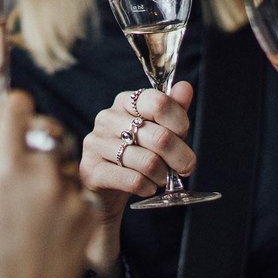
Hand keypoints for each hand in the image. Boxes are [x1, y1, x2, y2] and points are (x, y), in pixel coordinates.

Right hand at [0, 92, 94, 277]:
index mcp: (4, 166)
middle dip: (38, 139)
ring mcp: (68, 191)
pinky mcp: (88, 210)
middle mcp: (40, 172)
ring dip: (54, 171)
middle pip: (48, 128)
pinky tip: (51, 227)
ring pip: (65, 160)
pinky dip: (67, 199)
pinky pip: (78, 188)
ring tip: (35, 208)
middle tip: (26, 165)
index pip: (19, 105)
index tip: (12, 118)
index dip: (15, 109)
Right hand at [78, 82, 194, 277]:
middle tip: (185, 168)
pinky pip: (133, 180)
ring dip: (162, 175)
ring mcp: (96, 144)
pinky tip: (147, 187)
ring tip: (161, 178)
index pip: (158, 102)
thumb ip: (173, 109)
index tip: (184, 136)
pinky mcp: (91, 171)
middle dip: (180, 157)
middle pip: (159, 136)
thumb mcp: (159, 130)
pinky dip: (147, 187)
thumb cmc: (137, 154)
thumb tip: (185, 87)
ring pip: (148, 161)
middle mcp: (107, 118)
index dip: (179, 121)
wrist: (108, 189)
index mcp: (125, 102)